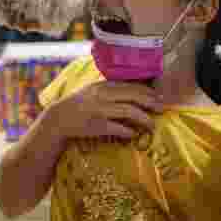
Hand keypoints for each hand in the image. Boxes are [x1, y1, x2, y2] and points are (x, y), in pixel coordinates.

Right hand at [51, 81, 165, 140]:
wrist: (59, 119)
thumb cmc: (79, 105)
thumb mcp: (93, 91)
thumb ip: (111, 90)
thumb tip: (136, 93)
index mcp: (103, 86)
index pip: (131, 86)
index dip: (148, 92)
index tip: (159, 98)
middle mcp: (103, 96)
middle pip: (133, 96)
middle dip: (151, 103)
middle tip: (162, 109)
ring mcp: (100, 110)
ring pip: (129, 112)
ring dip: (144, 119)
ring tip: (152, 125)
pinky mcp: (97, 126)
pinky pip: (118, 128)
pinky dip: (128, 132)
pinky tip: (134, 134)